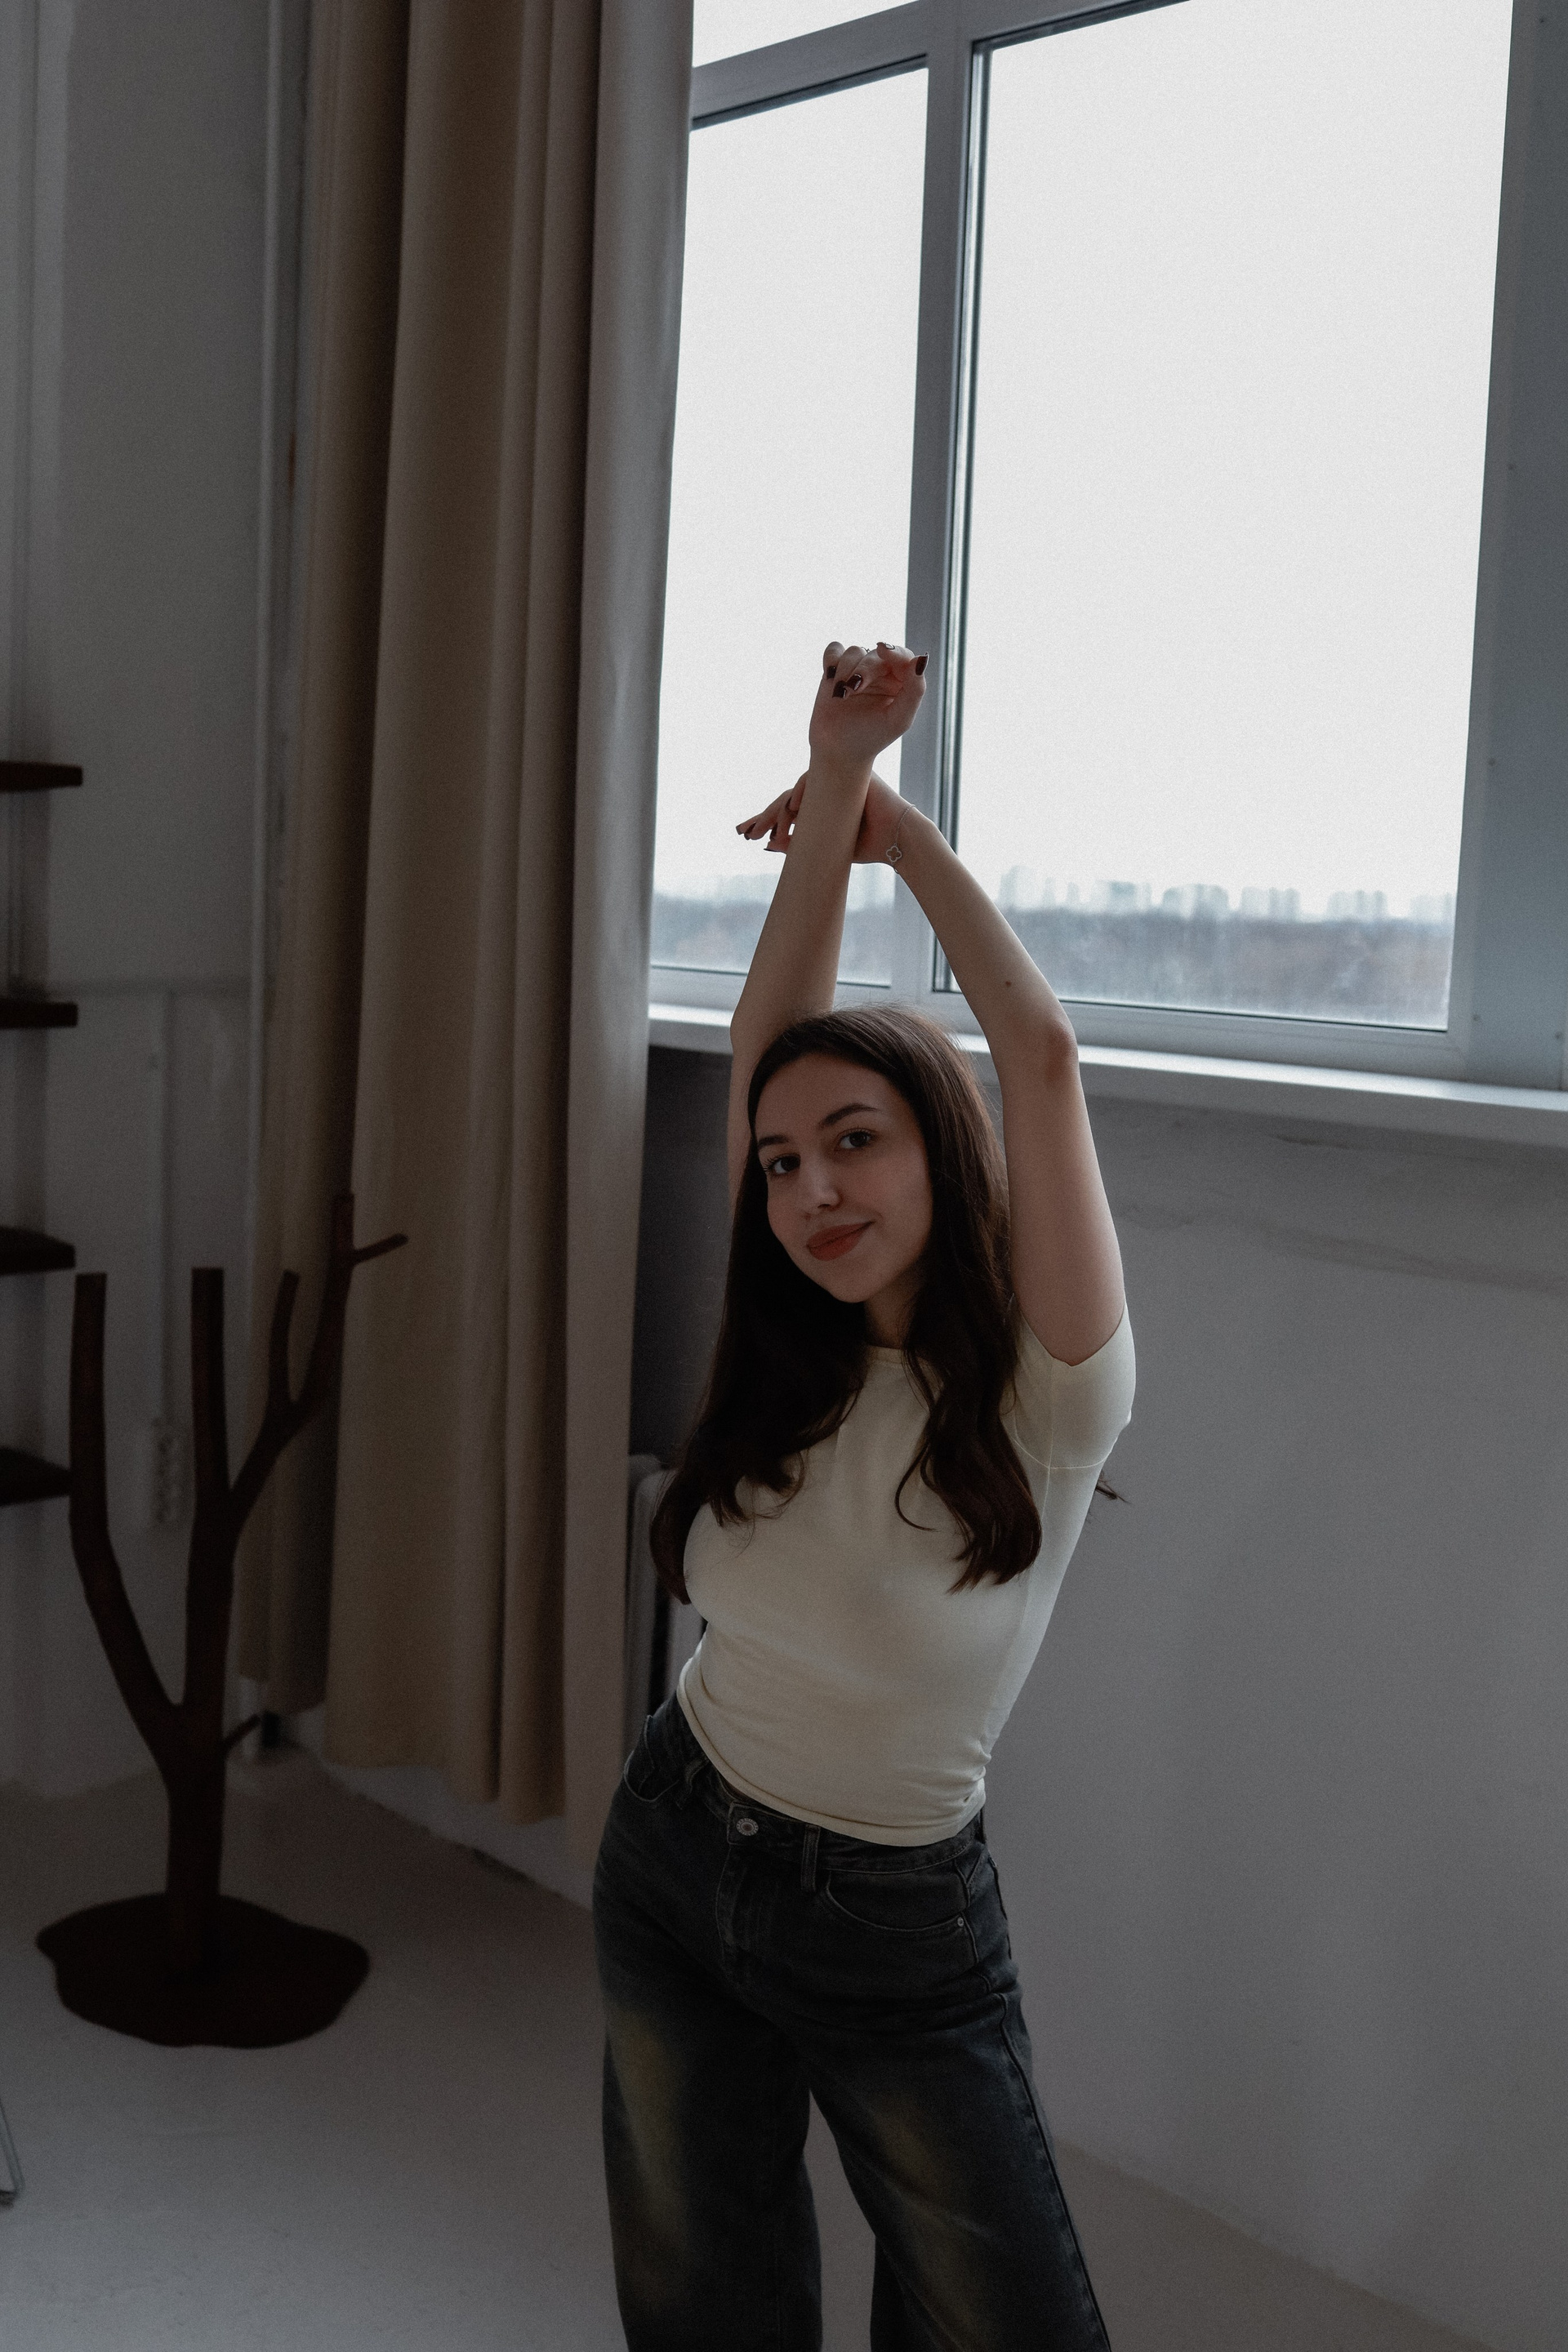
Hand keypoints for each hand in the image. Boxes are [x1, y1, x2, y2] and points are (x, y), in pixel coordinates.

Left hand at [736, 768, 908, 863]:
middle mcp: (826, 790)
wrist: (898, 840)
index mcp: (822, 805)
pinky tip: (792, 808)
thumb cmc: (868, 846)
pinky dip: (802, 792)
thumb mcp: (825, 847)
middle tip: (746, 833)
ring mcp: (836, 780)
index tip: (749, 834)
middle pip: (788, 799)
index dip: (768, 821)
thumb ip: (799, 844)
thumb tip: (768, 845)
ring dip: (779, 811)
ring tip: (767, 831)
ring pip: (797, 790)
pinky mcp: (847, 772)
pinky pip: (816, 778)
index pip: (789, 809)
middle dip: (766, 817)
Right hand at [808, 638, 925, 769]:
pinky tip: (830, 677)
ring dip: (845, 670)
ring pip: (854, 651)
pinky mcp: (836, 669)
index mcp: (902, 683)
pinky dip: (831, 658)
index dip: (894, 652)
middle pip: (876, 654)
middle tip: (853, 688)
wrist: (837, 750)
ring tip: (841, 695)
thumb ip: (915, 690)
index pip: (903, 657)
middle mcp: (881, 673)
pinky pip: (834, 650)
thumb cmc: (871, 738)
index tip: (883, 651)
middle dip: (864, 669)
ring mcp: (858, 669)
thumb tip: (921, 659)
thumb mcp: (898, 720)